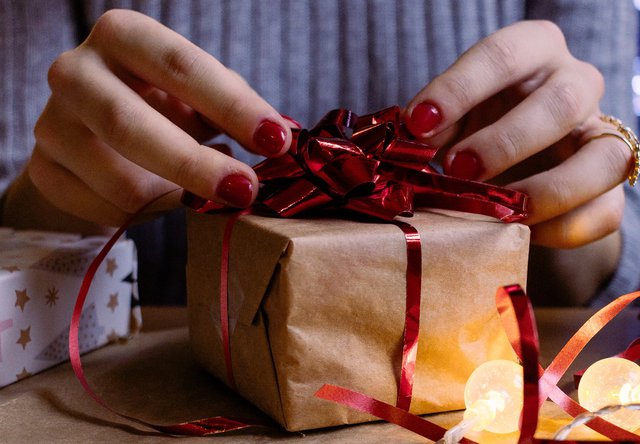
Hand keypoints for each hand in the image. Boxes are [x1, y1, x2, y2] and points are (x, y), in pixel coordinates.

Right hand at [24, 9, 292, 227]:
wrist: (96, 136)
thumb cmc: (160, 106)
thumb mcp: (197, 94)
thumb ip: (232, 106)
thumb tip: (280, 136)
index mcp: (123, 37)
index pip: (180, 66)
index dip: (232, 106)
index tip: (276, 140)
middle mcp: (75, 72)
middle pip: (129, 125)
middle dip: (195, 165)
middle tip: (245, 190)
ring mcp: (52, 125)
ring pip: (119, 182)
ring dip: (173, 196)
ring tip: (196, 191)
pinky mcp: (45, 171)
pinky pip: (107, 210)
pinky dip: (146, 215)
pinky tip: (156, 196)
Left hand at [404, 20, 633, 249]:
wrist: (517, 162)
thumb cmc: (478, 125)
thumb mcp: (453, 115)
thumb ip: (434, 124)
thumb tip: (410, 141)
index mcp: (534, 52)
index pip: (504, 54)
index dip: (459, 88)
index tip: (418, 123)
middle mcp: (577, 85)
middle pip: (562, 102)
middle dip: (505, 141)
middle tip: (458, 169)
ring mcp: (600, 137)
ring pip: (605, 158)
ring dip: (548, 189)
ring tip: (500, 210)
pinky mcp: (609, 188)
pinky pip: (605, 211)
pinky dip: (562, 228)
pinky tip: (519, 230)